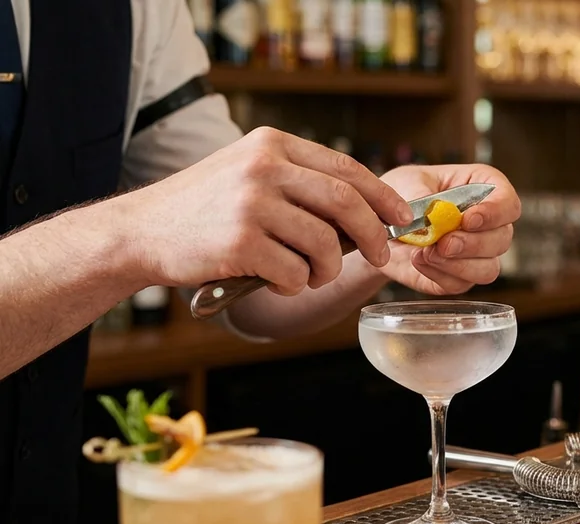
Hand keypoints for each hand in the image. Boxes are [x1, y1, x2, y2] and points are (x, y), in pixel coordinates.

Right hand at [118, 127, 412, 294]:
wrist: (141, 231)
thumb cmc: (204, 209)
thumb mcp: (249, 172)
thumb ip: (299, 180)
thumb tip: (368, 209)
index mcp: (271, 144)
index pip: (345, 168)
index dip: (381, 195)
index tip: (401, 217)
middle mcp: (263, 167)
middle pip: (345, 203)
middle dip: (372, 235)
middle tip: (379, 257)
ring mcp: (250, 204)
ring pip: (324, 243)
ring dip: (328, 269)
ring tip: (311, 275)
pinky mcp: (239, 243)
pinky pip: (294, 272)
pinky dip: (296, 285)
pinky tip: (278, 282)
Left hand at [377, 164, 519, 294]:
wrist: (382, 225)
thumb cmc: (402, 194)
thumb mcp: (406, 182)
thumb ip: (421, 194)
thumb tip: (435, 213)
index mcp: (484, 190)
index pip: (508, 203)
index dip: (495, 213)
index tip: (468, 219)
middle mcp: (489, 225)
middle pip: (502, 239)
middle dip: (473, 244)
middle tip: (444, 243)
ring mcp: (478, 255)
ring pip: (488, 269)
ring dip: (459, 265)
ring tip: (427, 252)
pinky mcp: (460, 278)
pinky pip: (461, 284)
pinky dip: (439, 275)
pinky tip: (419, 260)